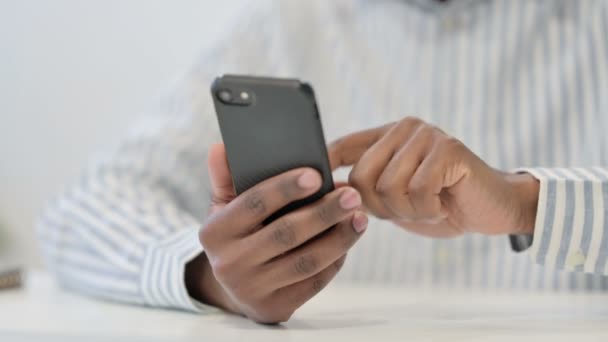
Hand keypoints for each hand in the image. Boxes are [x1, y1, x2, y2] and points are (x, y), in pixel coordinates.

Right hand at [186, 144, 366, 323]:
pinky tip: (348, 239)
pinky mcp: (276, 308)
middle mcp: (229, 263)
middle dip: (323, 213)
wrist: (234, 289)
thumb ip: (226, 177)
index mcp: (215, 232)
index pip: (254, 203)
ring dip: (339, 238)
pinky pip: (314, 281)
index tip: (316, 175)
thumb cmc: (236, 236)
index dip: (285, 188)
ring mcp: (253, 289)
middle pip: (286, 234)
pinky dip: (336, 259)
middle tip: (352, 195)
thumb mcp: (224, 207)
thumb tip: (221, 147)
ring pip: (306, 261)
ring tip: (359, 216)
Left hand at [328, 117, 538, 237]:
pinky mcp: (448, 149)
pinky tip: (442, 205)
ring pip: (388, 187)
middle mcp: (404, 128)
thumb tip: (327, 190)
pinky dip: (428, 210)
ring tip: (427, 206)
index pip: (342, 146)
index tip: (310, 187)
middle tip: (406, 210)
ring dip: (407, 211)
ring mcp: (426, 135)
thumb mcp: (394, 198)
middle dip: (380, 208)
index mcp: (386, 136)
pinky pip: (418, 191)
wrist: (490, 209)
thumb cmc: (438, 204)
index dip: (322, 165)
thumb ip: (365, 190)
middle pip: (361, 178)